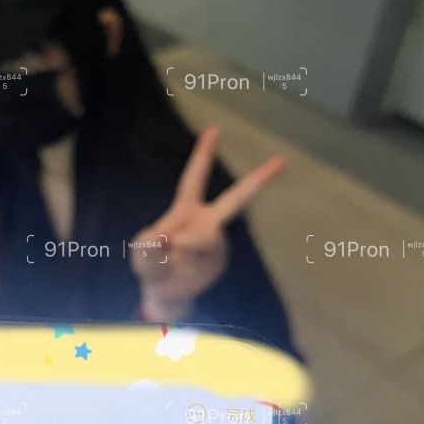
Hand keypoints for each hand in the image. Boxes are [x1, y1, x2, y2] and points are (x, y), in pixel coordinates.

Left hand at [131, 125, 285, 321]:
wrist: (165, 294)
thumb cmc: (152, 266)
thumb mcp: (141, 255)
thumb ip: (146, 247)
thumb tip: (162, 239)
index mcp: (187, 210)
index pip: (195, 178)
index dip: (203, 154)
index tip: (215, 130)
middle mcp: (207, 222)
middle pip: (235, 199)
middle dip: (258, 181)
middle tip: (282, 161)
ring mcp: (216, 242)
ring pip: (204, 239)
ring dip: (182, 252)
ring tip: (172, 262)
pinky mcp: (219, 261)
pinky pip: (202, 259)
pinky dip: (186, 267)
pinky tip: (183, 273)